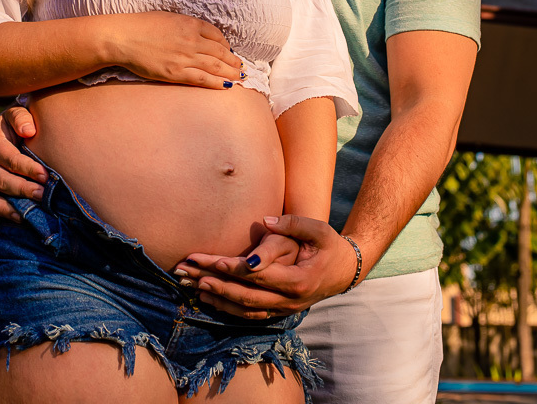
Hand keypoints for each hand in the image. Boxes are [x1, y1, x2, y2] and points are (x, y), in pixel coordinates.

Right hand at [0, 107, 46, 233]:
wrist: (7, 128)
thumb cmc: (19, 122)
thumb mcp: (18, 112)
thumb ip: (21, 117)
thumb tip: (29, 130)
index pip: (9, 158)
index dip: (26, 167)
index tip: (44, 174)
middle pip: (1, 180)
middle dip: (22, 189)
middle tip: (42, 195)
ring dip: (6, 208)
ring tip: (24, 216)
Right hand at [108, 11, 243, 88]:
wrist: (124, 38)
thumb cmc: (142, 25)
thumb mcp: (169, 18)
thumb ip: (186, 25)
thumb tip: (198, 34)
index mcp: (190, 24)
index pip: (216, 34)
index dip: (226, 44)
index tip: (229, 50)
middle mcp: (192, 40)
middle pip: (220, 51)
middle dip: (233, 60)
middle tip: (242, 66)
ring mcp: (185, 57)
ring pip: (215, 66)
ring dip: (231, 72)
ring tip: (240, 76)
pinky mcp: (176, 73)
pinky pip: (202, 79)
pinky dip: (217, 83)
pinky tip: (227, 86)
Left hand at [176, 215, 359, 319]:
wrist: (345, 272)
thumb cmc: (330, 246)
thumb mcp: (318, 230)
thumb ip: (294, 224)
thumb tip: (267, 221)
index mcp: (298, 280)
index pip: (260, 276)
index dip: (235, 269)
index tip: (213, 259)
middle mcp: (289, 300)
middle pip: (246, 296)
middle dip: (217, 285)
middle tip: (192, 273)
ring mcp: (284, 310)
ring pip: (245, 310)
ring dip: (218, 300)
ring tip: (193, 287)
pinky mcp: (279, 312)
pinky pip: (249, 316)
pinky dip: (228, 309)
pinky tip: (210, 301)